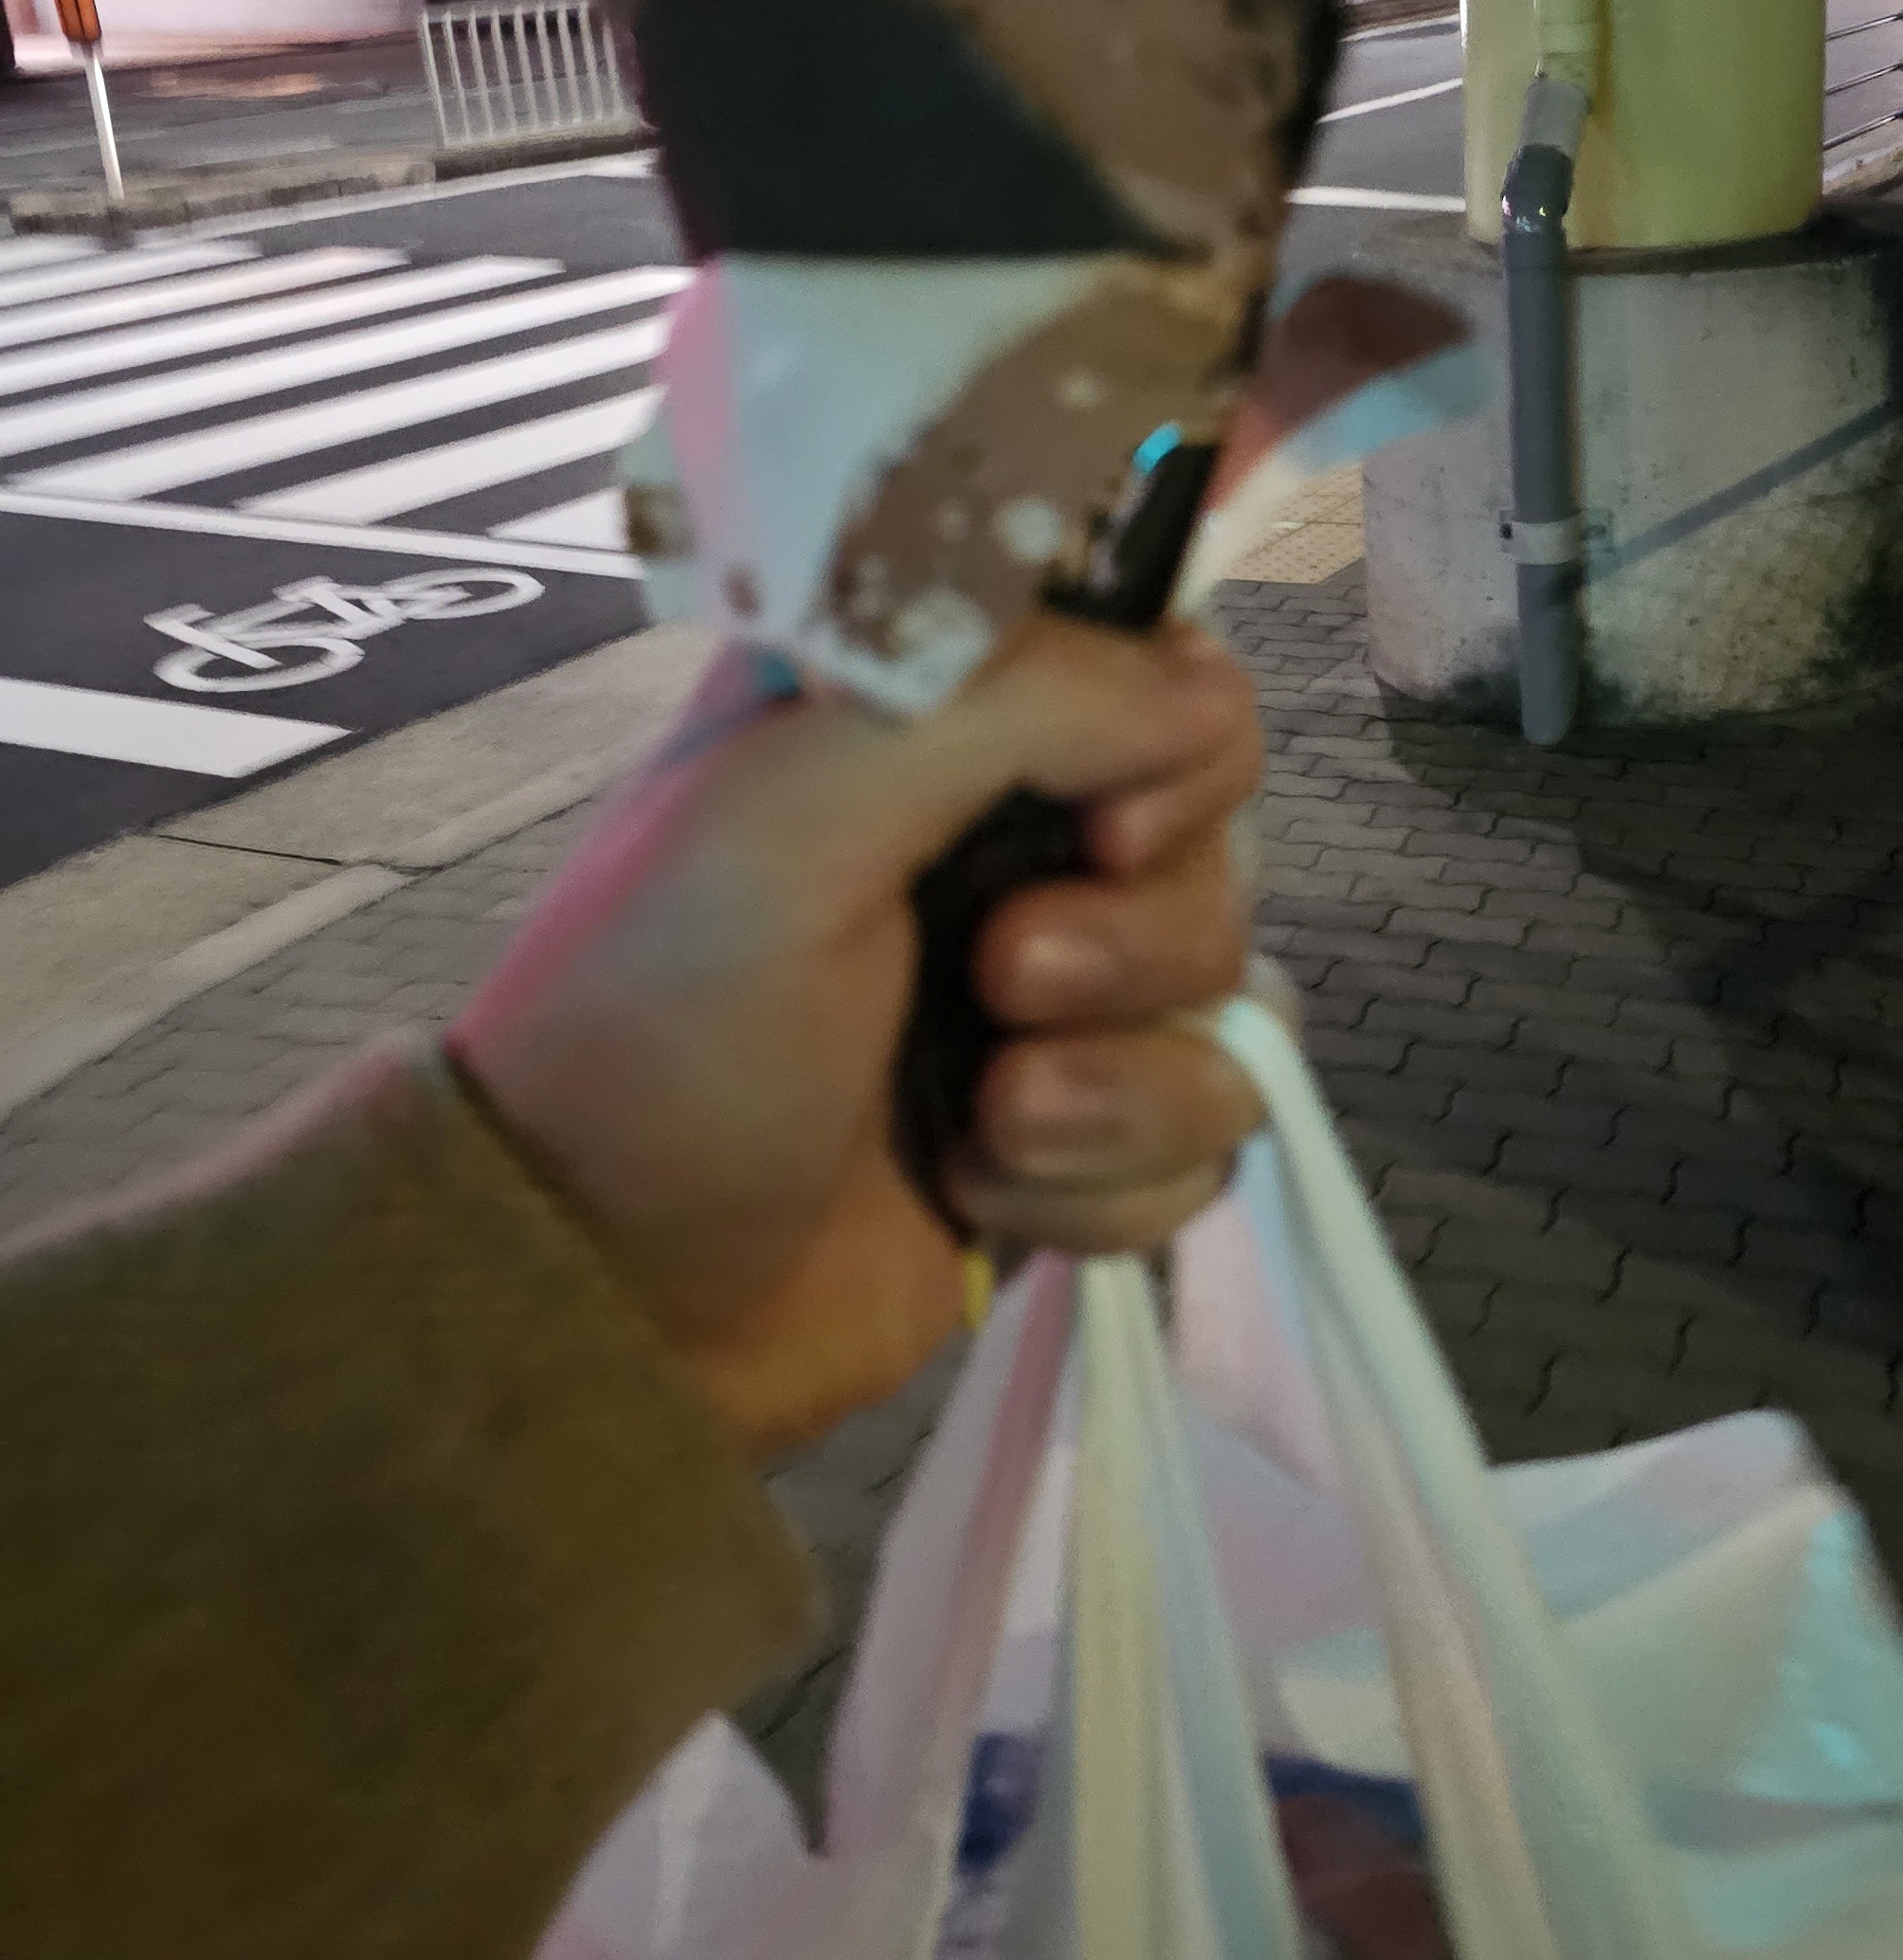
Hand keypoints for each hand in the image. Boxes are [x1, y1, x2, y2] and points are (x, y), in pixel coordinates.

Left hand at [452, 617, 1264, 1451]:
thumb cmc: (667, 1025)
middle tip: (997, 980)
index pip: (1158, 660)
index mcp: (935, 719)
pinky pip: (1214, 1138)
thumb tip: (1198, 698)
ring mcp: (1057, 999)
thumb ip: (1006, 694)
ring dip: (1122, 1079)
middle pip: (1221, 838)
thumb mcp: (794, 810)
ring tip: (987, 1121)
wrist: (613, 1299)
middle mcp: (1008, 838)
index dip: (1171, 737)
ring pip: (1233, 996)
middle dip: (1133, 936)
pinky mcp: (1084, 1141)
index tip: (1104, 817)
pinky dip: (1111, 1182)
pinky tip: (986, 1198)